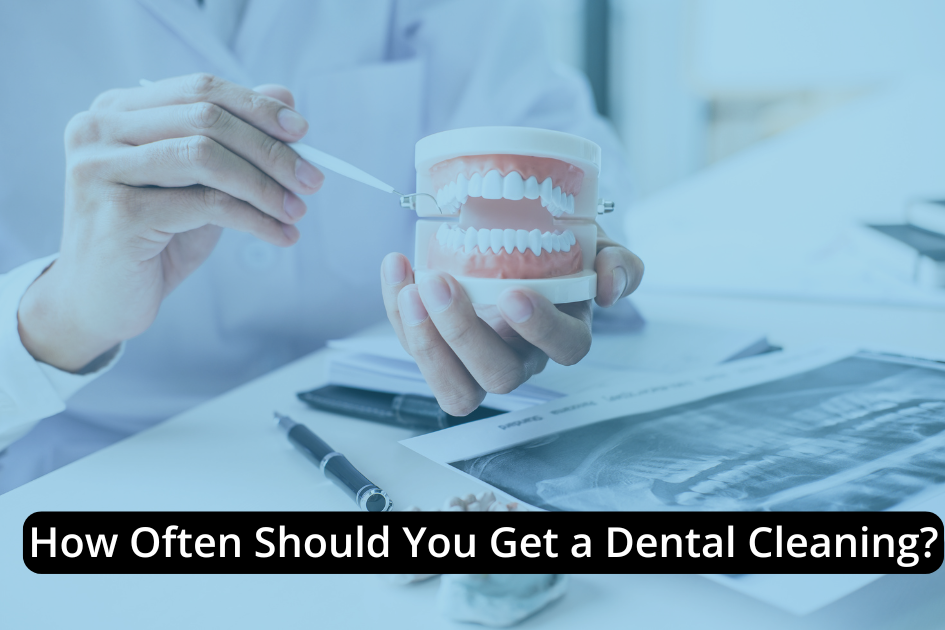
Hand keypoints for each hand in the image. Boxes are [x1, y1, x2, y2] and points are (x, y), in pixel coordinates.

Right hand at [17, 74, 323, 371]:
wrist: (99, 301)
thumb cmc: (152, 238)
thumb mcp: (199, 184)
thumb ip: (233, 141)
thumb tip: (286, 97)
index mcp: (116, 110)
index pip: (200, 89)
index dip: (257, 107)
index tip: (303, 132)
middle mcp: (99, 130)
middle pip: (206, 119)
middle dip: (270, 150)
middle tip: (312, 179)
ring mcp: (101, 168)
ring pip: (206, 157)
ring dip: (264, 185)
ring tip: (297, 211)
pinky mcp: (117, 213)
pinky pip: (205, 205)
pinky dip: (254, 219)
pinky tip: (280, 235)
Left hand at [380, 228, 642, 414]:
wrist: (518, 237)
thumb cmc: (559, 248)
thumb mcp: (594, 244)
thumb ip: (617, 261)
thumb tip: (609, 284)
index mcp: (565, 332)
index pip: (566, 348)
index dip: (541, 329)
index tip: (513, 293)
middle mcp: (523, 357)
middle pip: (499, 376)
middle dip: (465, 335)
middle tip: (441, 284)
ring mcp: (478, 362)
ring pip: (455, 387)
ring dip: (425, 343)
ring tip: (410, 288)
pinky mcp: (440, 353)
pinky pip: (417, 350)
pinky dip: (397, 313)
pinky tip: (396, 267)